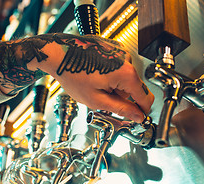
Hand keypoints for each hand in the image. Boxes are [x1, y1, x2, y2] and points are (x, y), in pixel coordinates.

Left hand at [0, 33, 153, 122]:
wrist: (58, 53)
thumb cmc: (72, 74)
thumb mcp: (96, 100)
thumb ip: (121, 109)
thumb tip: (138, 116)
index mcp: (126, 73)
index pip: (146, 97)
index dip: (142, 110)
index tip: (138, 117)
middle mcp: (127, 59)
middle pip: (135, 87)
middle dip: (122, 96)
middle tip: (102, 97)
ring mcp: (120, 51)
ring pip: (127, 77)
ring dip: (115, 85)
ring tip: (95, 83)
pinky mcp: (113, 47)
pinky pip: (119, 66)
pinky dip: (111, 74)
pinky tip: (96, 74)